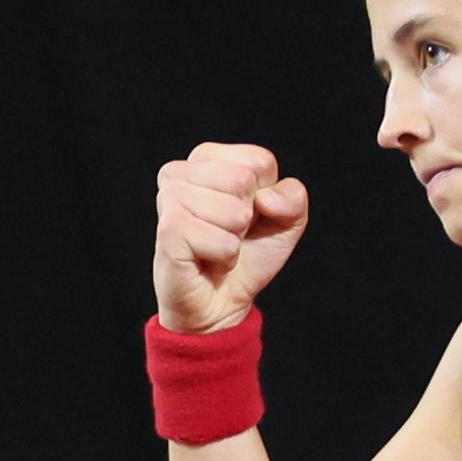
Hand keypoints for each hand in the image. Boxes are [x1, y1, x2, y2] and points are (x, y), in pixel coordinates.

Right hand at [152, 142, 309, 333]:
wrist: (220, 301)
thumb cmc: (248, 255)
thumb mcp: (285, 222)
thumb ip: (293, 198)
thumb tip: (266, 198)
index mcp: (207, 159)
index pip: (259, 161)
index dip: (266, 196)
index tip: (247, 215)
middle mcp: (179, 172)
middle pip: (244, 181)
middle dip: (248, 217)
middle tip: (229, 233)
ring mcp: (169, 199)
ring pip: (234, 211)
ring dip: (235, 239)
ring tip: (216, 246)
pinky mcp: (168, 230)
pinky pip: (223, 242)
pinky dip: (226, 257)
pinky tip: (208, 259)